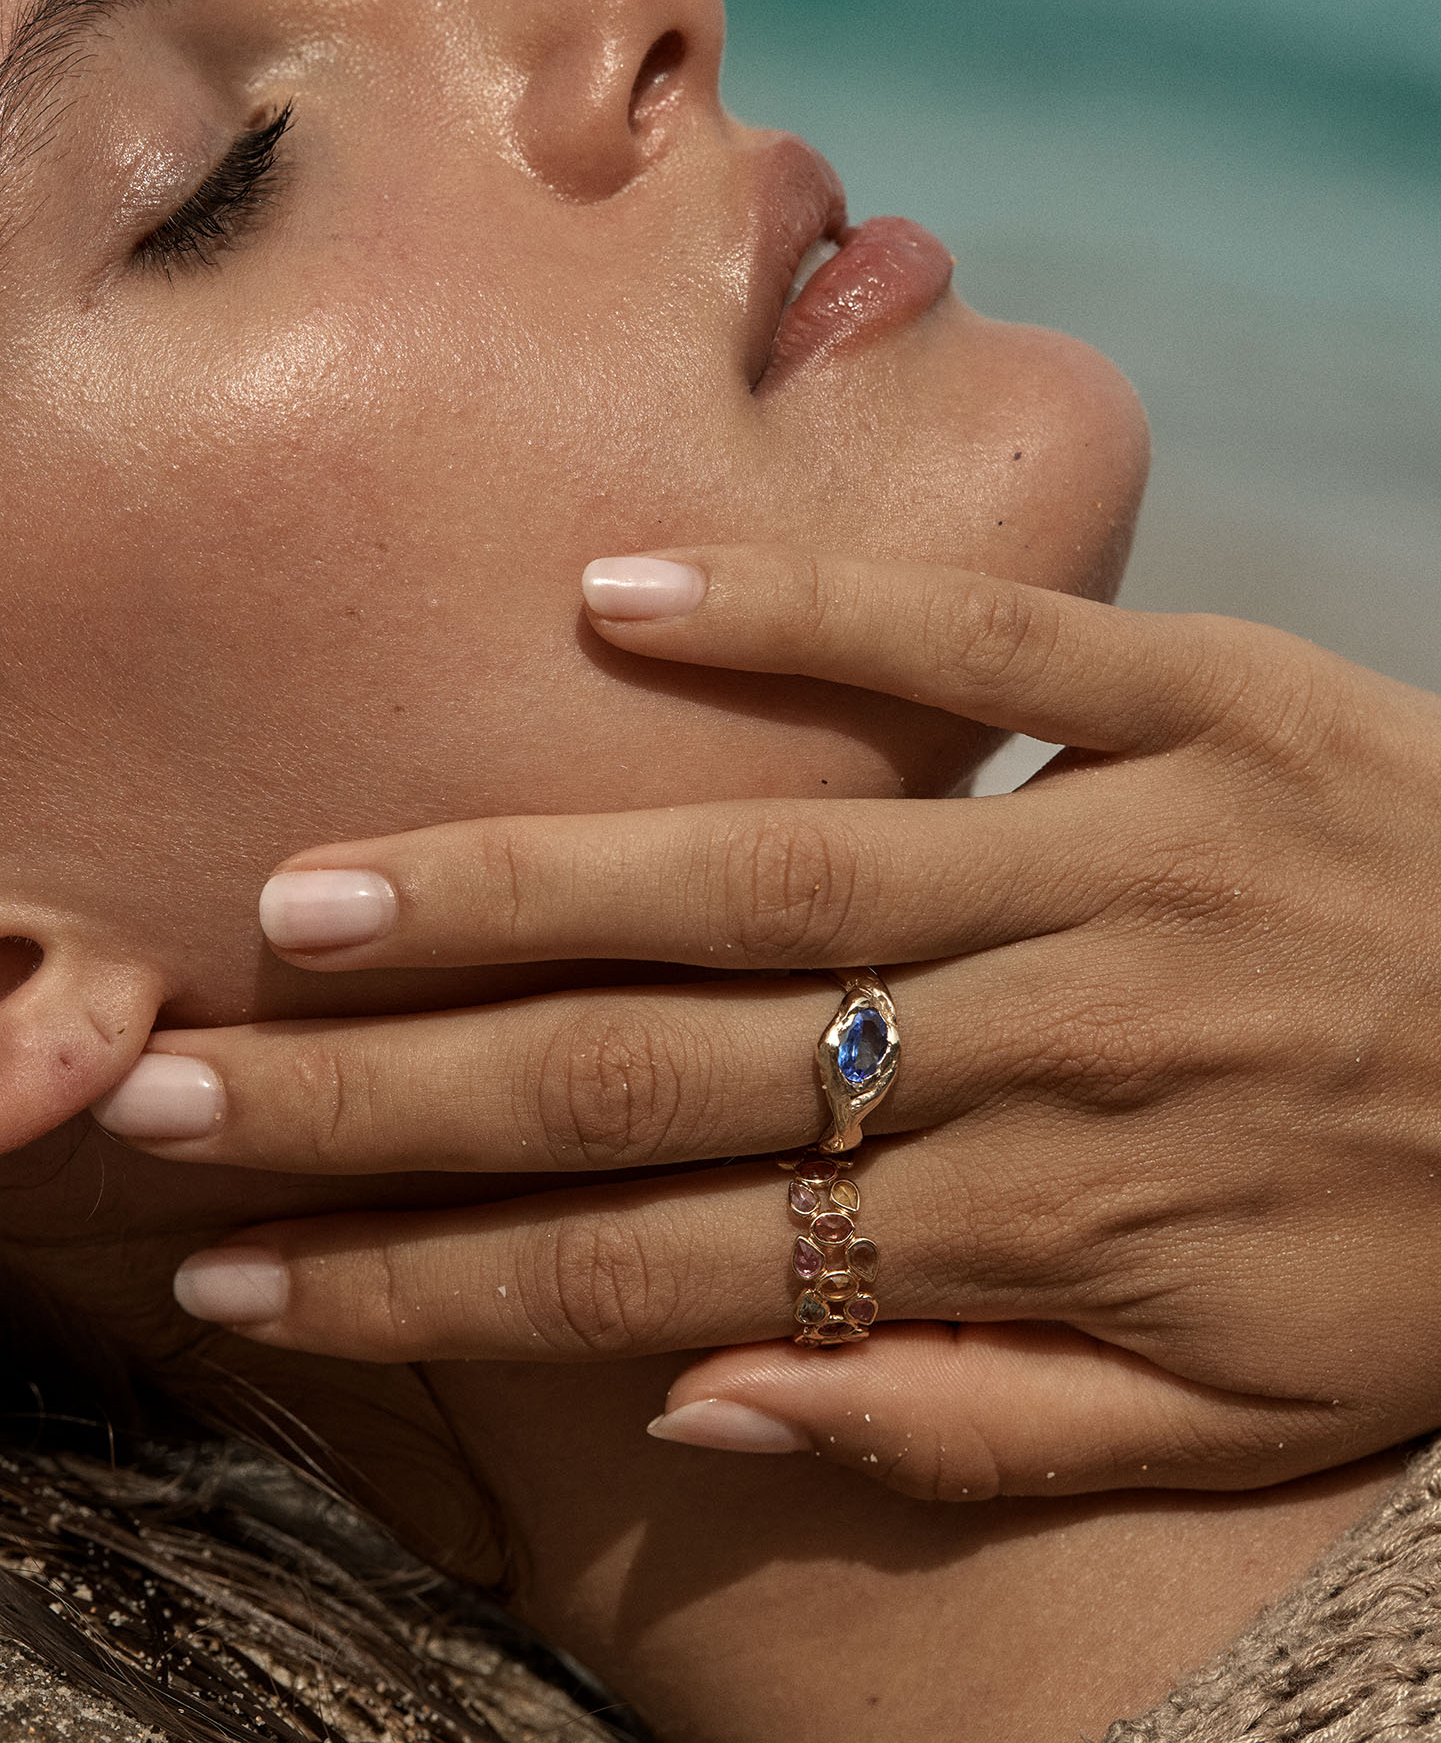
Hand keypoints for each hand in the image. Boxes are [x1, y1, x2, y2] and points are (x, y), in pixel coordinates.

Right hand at [95, 547, 1440, 1500]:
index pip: (660, 1269)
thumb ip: (958, 1423)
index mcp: (1033, 1229)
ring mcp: (1115, 854)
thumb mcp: (1225, 1412)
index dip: (435, 1283)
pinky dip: (799, 613)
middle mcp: (1039, 1045)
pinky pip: (979, 648)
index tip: (252, 1276)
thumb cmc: (1430, 1251)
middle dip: (393, 1092)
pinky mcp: (1201, 701)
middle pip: (659, 1074)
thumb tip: (685, 1400)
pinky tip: (617, 596)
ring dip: (525, 882)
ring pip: (772, 875)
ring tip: (322, 893)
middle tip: (184, 1077)